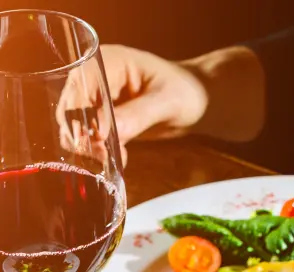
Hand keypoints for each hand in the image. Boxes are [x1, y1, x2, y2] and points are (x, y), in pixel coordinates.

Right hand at [57, 44, 264, 163]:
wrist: (196, 103)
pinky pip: (86, 138)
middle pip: (69, 107)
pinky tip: (117, 158)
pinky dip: (96, 152)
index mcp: (108, 61)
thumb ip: (137, 115)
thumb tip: (104, 133)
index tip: (99, 139)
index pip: (80, 85)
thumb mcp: (167, 102)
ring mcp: (95, 99)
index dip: (82, 113)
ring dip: (88, 147)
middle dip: (83, 135)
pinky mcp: (100, 120)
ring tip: (112, 158)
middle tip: (104, 156)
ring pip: (73, 126)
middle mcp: (94, 77)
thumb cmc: (187, 92)